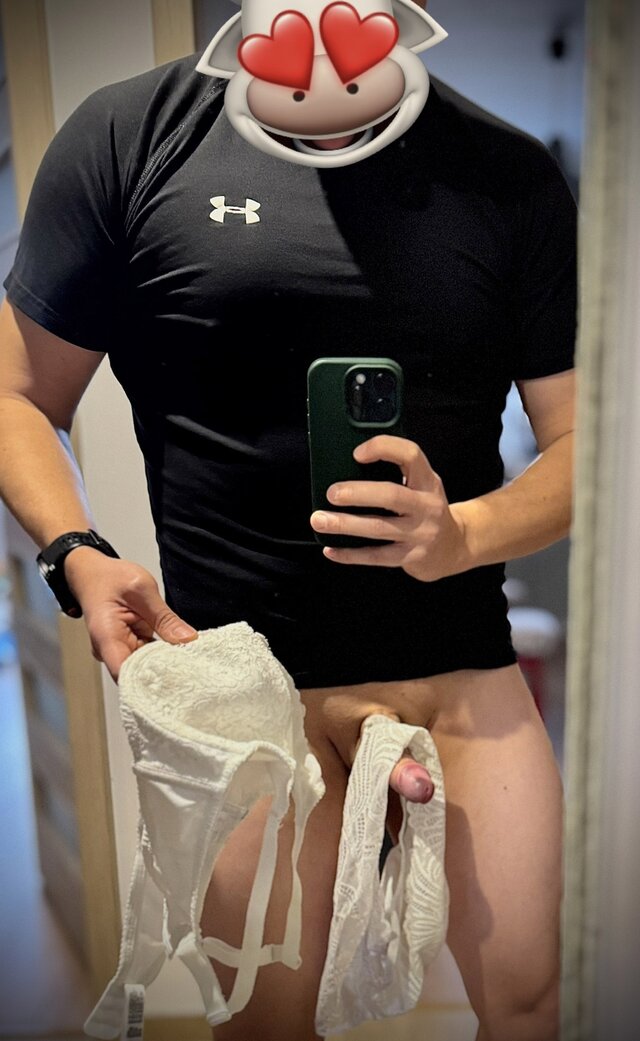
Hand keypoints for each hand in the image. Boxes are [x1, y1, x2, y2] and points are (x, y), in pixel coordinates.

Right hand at [65, 548, 197, 680]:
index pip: (127, 675)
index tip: (178, 680)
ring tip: (190, 661)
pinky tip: (180, 653)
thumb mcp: (142, 589)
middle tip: (194, 669)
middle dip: (165, 674)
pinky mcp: (129, 647)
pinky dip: (163, 655)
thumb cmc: (110, 578)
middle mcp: (110, 650)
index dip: (151, 683)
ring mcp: (119, 650)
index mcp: (107, 638)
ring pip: (146, 668)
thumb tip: (188, 639)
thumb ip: (164, 617)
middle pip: (138, 675)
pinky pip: (148, 658)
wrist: (93, 574)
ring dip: (166, 664)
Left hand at [310, 435, 469, 581]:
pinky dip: (350, 554)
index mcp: (428, 481)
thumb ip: (399, 475)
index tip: (357, 453)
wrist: (454, 547)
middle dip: (358, 493)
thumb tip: (347, 468)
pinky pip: (377, 557)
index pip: (410, 455)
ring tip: (319, 520)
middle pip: (391, 495)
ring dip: (346, 524)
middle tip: (331, 493)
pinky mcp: (412, 557)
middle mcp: (427, 505)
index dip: (383, 449)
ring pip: (379, 528)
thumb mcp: (422, 486)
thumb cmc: (426, 510)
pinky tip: (330, 549)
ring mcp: (421, 534)